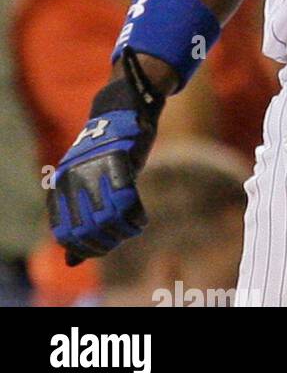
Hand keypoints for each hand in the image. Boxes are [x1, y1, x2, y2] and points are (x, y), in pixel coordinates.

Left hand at [49, 54, 162, 264]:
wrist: (124, 110)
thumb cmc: (108, 153)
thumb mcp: (88, 186)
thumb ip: (79, 221)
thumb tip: (72, 262)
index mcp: (61, 186)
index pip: (65, 234)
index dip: (85, 248)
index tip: (103, 249)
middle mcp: (73, 179)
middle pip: (87, 230)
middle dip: (106, 243)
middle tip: (120, 240)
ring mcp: (95, 169)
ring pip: (106, 219)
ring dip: (122, 232)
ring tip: (132, 230)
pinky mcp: (119, 160)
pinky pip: (126, 202)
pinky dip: (135, 218)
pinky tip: (140, 221)